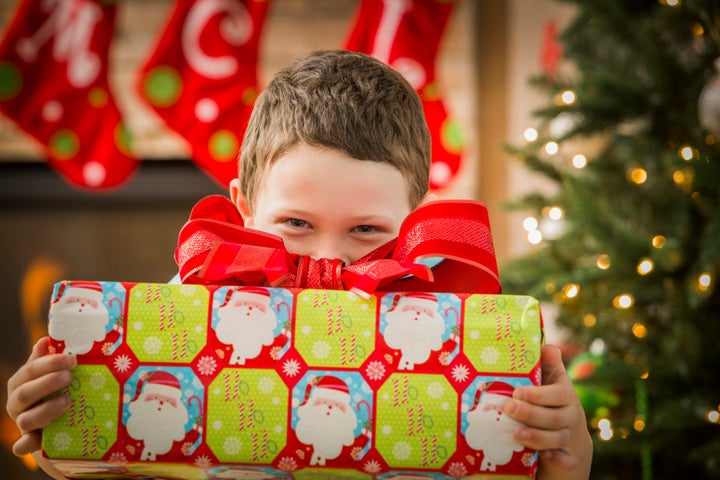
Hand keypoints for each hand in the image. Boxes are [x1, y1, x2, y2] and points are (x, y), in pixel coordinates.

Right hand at [6, 337, 75, 455]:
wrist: (56, 423)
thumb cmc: (54, 390)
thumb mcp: (51, 373)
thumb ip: (48, 358)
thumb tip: (46, 339)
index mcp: (21, 382)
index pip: (31, 370)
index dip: (49, 364)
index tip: (71, 359)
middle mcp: (17, 402)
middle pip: (25, 393)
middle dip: (47, 384)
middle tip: (69, 377)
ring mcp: (22, 422)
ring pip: (26, 420)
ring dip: (45, 411)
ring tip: (66, 402)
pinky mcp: (29, 441)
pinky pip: (23, 445)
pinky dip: (28, 444)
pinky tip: (37, 441)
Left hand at [503, 345, 592, 479]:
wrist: (566, 428)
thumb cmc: (549, 396)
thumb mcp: (550, 378)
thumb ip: (547, 363)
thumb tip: (546, 346)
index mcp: (565, 394)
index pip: (556, 395)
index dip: (537, 395)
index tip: (517, 393)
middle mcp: (569, 415)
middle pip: (553, 418)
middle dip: (530, 414)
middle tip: (508, 409)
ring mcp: (567, 436)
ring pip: (557, 439)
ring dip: (537, 438)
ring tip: (516, 435)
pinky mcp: (565, 455)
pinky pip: (565, 459)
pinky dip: (556, 458)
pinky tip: (545, 457)